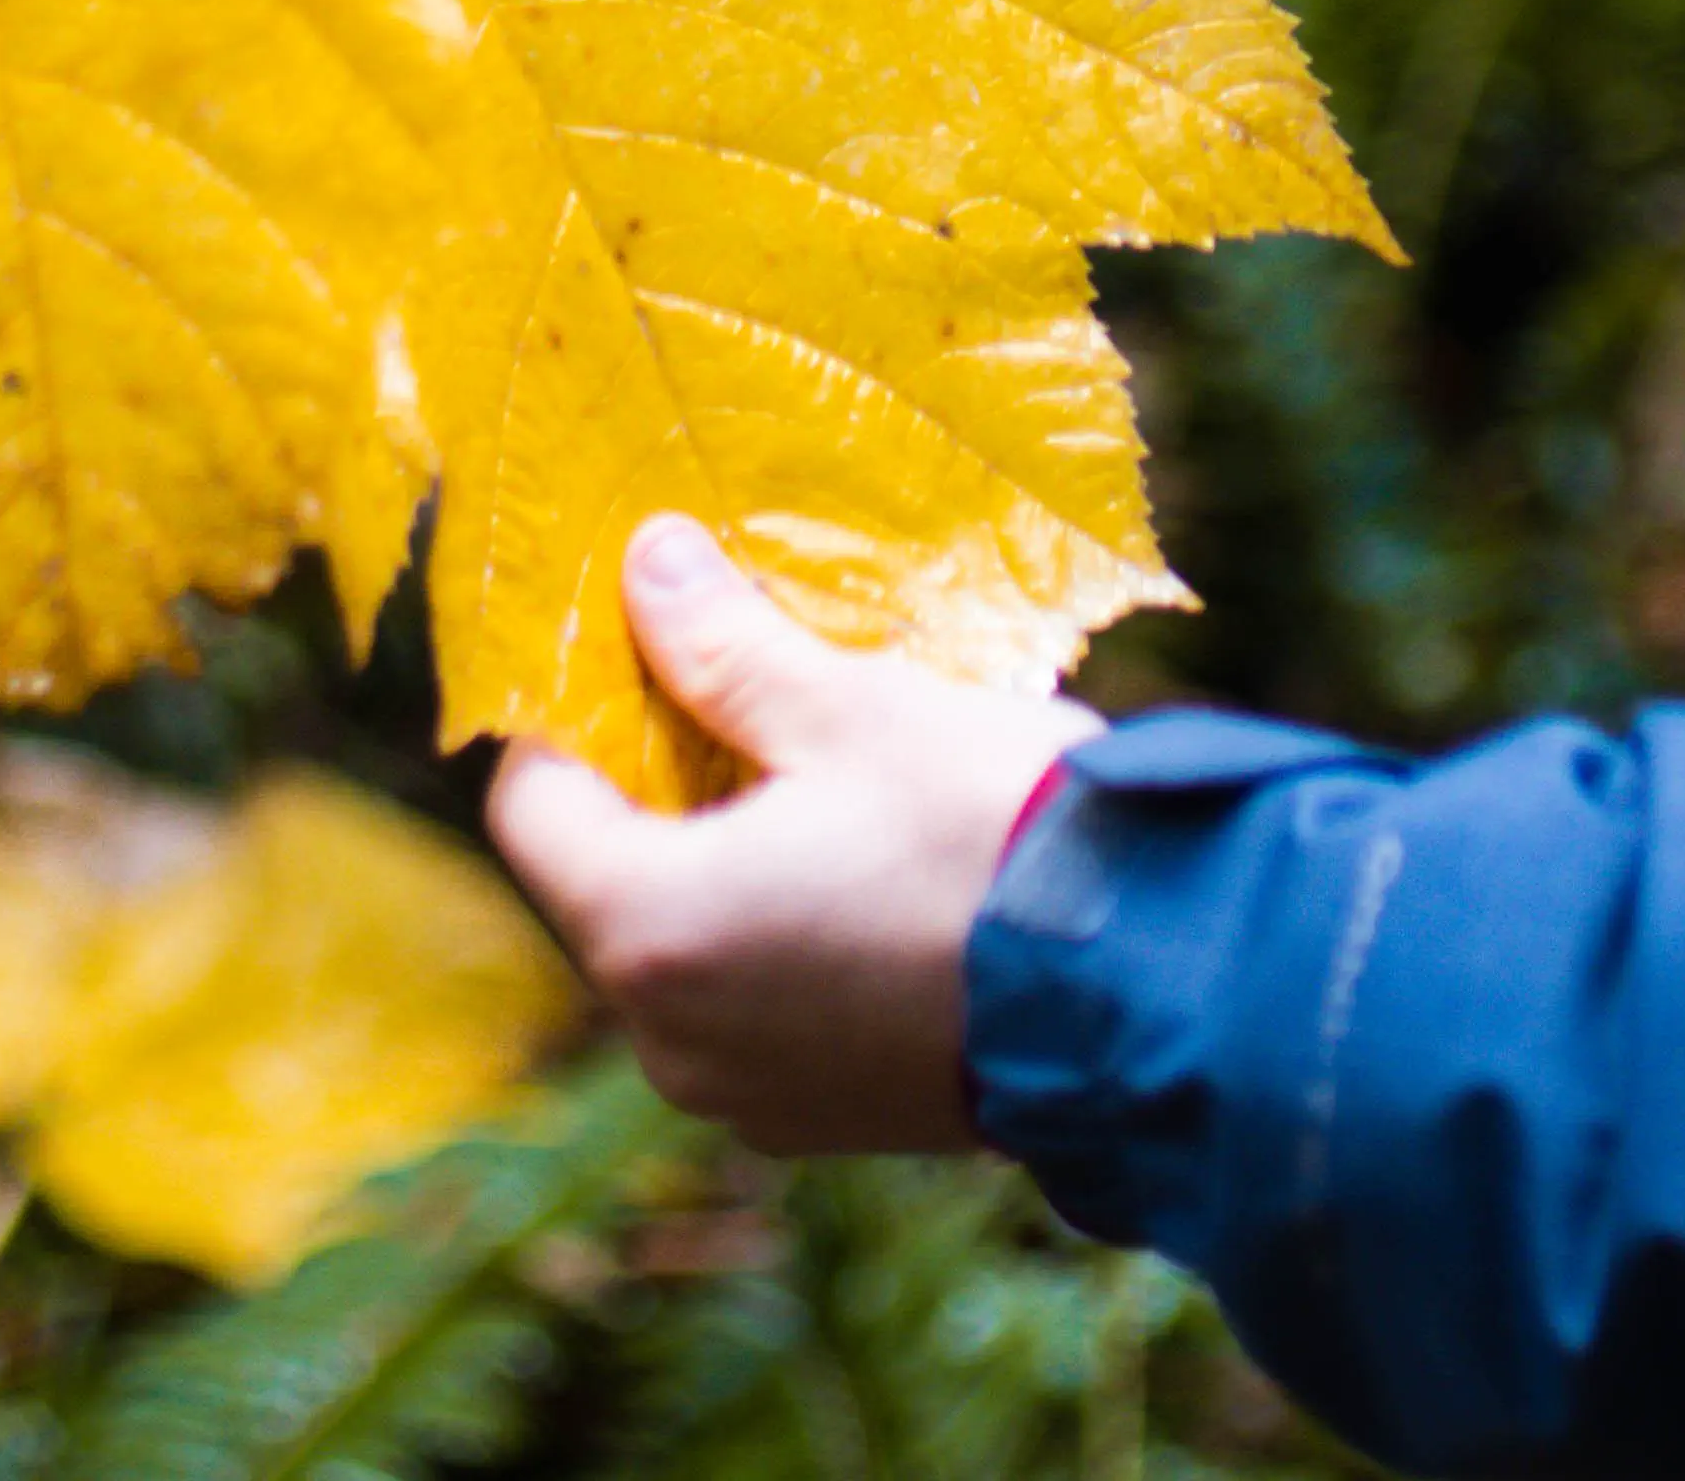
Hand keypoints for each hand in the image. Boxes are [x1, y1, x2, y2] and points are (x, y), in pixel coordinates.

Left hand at [485, 515, 1098, 1155]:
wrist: (1153, 996)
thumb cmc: (992, 836)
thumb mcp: (855, 708)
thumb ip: (727, 645)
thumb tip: (644, 562)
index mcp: (648, 928)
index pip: (531, 803)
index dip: (575, 712)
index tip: (649, 648)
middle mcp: (668, 1036)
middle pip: (608, 878)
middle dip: (664, 783)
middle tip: (754, 698)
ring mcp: (743, 1094)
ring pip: (687, 947)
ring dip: (729, 861)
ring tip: (829, 782)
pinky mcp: (819, 1121)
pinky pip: (757, 1010)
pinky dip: (785, 937)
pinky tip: (875, 876)